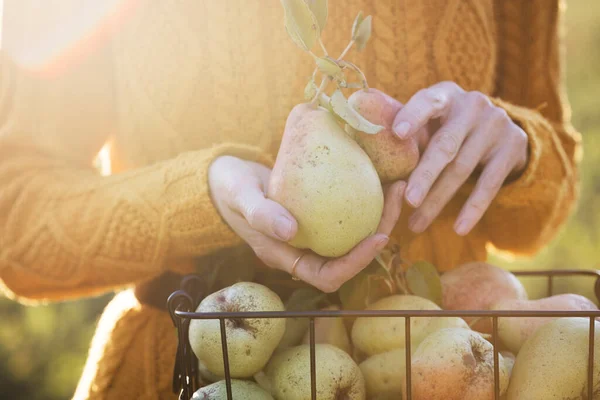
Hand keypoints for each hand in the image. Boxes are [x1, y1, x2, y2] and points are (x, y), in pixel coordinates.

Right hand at [208, 151, 404, 293]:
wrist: (227, 176)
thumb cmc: (229, 189)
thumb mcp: (240, 197)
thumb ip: (260, 213)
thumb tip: (290, 231)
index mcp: (288, 256)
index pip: (329, 276)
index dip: (356, 263)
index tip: (379, 236)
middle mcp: (306, 247)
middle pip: (351, 253)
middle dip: (380, 231)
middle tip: (398, 195)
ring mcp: (314, 229)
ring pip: (354, 230)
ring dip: (380, 212)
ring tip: (396, 182)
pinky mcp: (320, 209)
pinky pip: (348, 208)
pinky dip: (365, 194)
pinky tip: (378, 171)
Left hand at [391, 81, 528, 235]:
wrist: (499, 126)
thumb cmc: (445, 125)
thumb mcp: (430, 120)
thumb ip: (405, 130)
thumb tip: (362, 144)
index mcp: (444, 94)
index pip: (428, 102)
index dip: (413, 116)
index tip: (397, 133)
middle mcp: (473, 105)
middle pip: (446, 145)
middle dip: (425, 175)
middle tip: (408, 200)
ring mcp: (496, 125)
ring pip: (463, 169)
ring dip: (438, 200)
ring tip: (416, 224)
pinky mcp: (512, 147)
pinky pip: (490, 183)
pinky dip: (473, 208)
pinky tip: (459, 228)